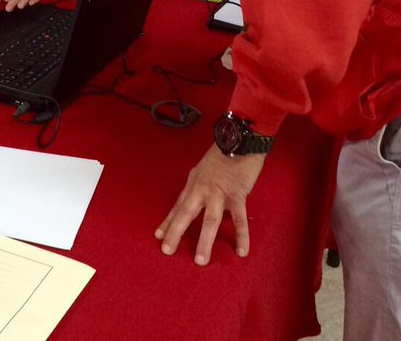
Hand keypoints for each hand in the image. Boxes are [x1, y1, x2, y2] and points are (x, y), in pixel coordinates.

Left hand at [156, 143, 265, 264]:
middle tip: (166, 250)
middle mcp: (202, 189)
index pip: (178, 206)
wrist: (240, 139)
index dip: (168, 221)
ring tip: (200, 260)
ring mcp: (219, 193)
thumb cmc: (223, 153)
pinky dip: (241, 236)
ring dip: (204, 241)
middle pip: (186, 213)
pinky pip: (239, 219)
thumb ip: (200, 186)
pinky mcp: (237, 195)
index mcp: (194, 183)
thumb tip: (199, 201)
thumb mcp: (204, 168)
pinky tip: (241, 251)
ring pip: (209, 220)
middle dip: (175, 232)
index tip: (158, 235)